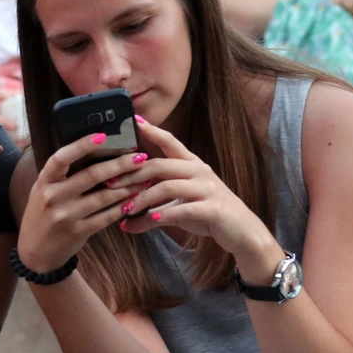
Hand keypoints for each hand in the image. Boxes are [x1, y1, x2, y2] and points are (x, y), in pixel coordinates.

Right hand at [17, 133, 151, 271]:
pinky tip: (134, 200)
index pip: (62, 157)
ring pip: (104, 196)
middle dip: (119, 164)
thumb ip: (63, 174)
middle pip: (91, 175)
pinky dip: (122, 207)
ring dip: (128, 187)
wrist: (35, 252)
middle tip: (140, 156)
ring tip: (144, 178)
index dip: (82, 145)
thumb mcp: (44, 190)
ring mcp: (66, 216)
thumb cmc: (43, 214)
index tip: (103, 135)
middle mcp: (53, 196)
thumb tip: (95, 151)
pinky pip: (106, 216)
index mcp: (44, 180)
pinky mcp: (79, 232)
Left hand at [112, 121, 275, 266]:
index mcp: (191, 164)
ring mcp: (208, 189)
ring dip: (143, 198)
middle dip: (132, 175)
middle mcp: (199, 171)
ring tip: (126, 210)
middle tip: (110, 184)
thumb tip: (123, 217)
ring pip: (168, 186)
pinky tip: (150, 220)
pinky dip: (164, 214)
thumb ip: (155, 205)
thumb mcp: (180, 206)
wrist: (242, 232)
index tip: (133, 120)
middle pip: (160, 165)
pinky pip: (184, 209)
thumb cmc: (208, 214)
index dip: (152, 130)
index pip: (170, 141)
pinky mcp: (213, 209)